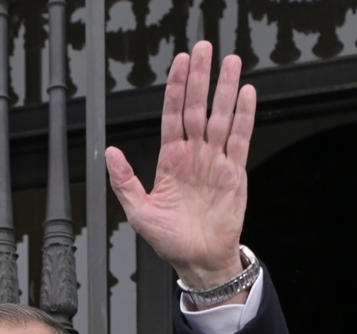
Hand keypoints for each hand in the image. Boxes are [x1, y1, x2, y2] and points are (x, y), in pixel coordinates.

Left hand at [106, 41, 254, 293]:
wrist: (199, 261)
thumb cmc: (170, 240)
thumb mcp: (139, 211)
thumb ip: (124, 180)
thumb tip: (109, 152)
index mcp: (171, 160)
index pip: (173, 114)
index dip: (176, 88)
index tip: (180, 62)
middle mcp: (194, 155)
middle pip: (197, 107)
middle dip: (201, 78)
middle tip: (204, 49)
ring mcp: (215, 162)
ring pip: (221, 118)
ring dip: (225, 89)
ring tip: (231, 62)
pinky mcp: (234, 174)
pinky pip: (240, 140)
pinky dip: (244, 117)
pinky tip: (246, 95)